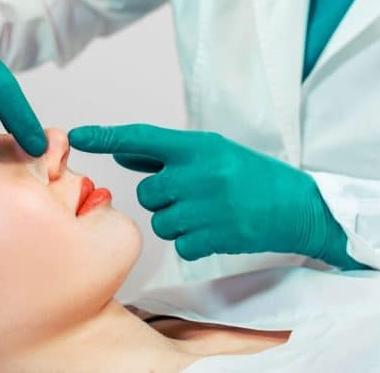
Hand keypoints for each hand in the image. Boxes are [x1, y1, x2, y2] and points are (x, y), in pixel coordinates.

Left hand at [69, 124, 361, 267]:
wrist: (302, 208)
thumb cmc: (255, 177)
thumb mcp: (214, 154)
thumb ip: (165, 155)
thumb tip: (122, 150)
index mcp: (200, 146)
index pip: (142, 137)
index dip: (106, 136)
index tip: (77, 134)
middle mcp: (200, 173)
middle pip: (147, 191)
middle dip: (163, 198)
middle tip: (195, 196)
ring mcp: (208, 206)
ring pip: (161, 221)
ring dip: (178, 222)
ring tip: (210, 214)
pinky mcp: (215, 237)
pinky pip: (180, 245)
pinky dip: (193, 243)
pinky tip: (218, 230)